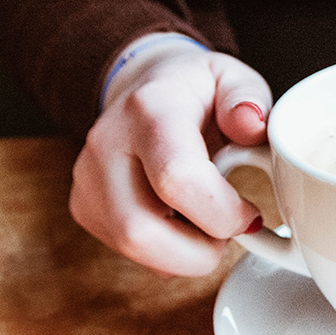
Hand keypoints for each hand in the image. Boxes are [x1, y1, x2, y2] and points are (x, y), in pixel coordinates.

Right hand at [70, 36, 272, 276]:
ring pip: (133, 249)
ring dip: (185, 255)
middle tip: (230, 232)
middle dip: (199, 253)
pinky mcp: (83, 206)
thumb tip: (252, 125)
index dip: (221, 213)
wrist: (146, 87)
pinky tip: (182, 222)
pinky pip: (128, 253)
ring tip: (208, 222)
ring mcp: (88, 178)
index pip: (176, 178)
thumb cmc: (196, 90)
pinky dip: (166, 254)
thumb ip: (248, 98)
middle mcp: (107, 144)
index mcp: (149, 108)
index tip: (250, 214)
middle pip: (141, 231)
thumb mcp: (232, 79)